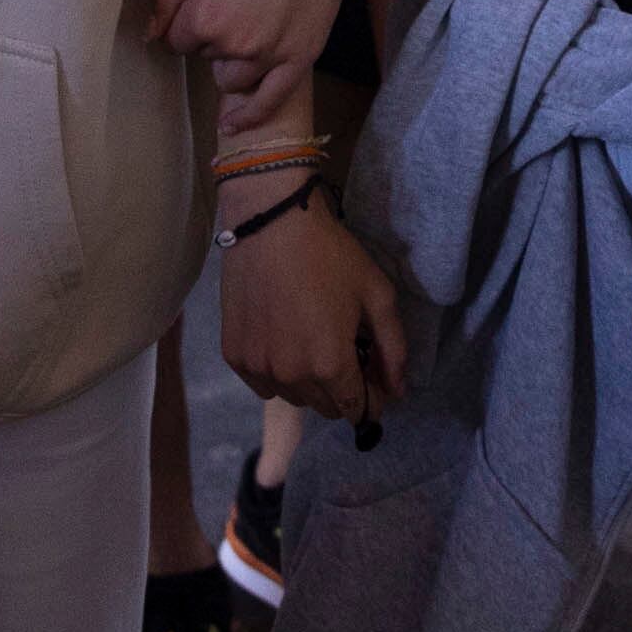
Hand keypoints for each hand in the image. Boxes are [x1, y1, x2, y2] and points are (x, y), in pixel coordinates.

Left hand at [153, 0, 374, 132]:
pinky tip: (234, 124)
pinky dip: (250, 116)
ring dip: (231, 61)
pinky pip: (270, 102)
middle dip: (210, 36)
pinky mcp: (300, 59)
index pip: (176, 40)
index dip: (185, 20)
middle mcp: (235, 44)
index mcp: (205, 16)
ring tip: (248, 26)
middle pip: (205, 56)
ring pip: (232, 79)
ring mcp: (270, 56)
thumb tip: (150, 35)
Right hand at [217, 186, 405, 418]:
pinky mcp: (233, 355)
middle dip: (341, 389)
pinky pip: (262, 384)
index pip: (355, 408)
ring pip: (293, 397)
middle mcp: (291, 376)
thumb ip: (393, 348)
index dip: (371, 398)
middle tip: (344, 352)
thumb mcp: (376, 294)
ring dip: (308, 383)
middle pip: (324, 407)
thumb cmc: (330, 255)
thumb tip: (399, 392)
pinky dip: (276, 373)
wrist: (271, 222)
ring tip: (312, 343)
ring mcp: (258, 367)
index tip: (373, 379)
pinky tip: (283, 341)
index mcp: (330, 366)